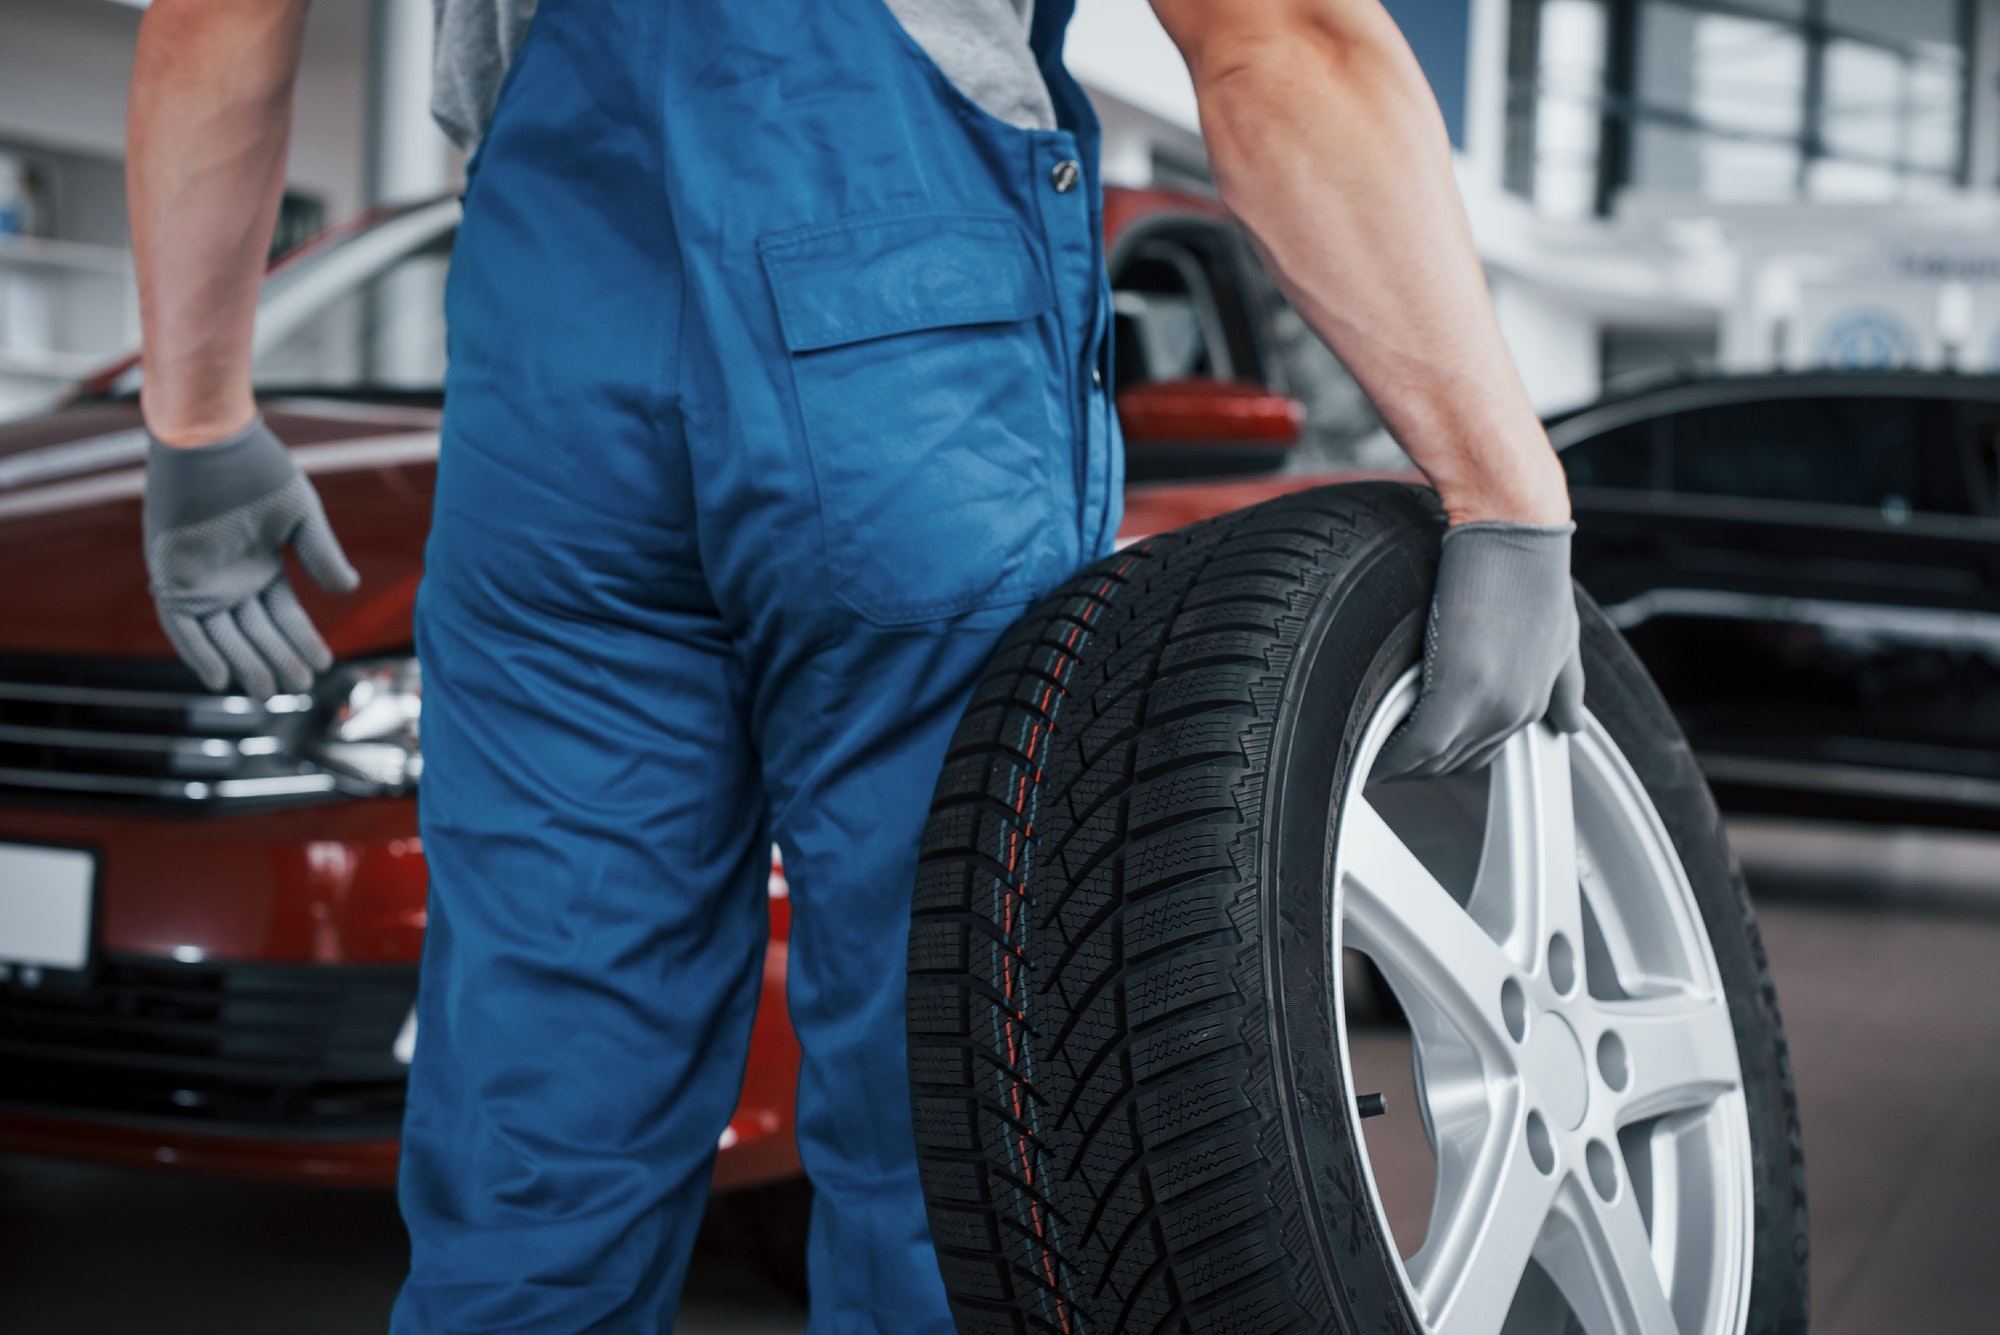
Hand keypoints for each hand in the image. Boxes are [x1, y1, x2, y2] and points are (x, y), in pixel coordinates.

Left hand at [143, 416, 359, 696]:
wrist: (209, 439)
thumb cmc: (254, 467)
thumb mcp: (299, 514)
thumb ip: (320, 553)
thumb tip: (347, 589)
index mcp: (260, 564)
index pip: (283, 614)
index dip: (303, 641)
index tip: (325, 666)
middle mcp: (229, 578)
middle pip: (255, 632)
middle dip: (278, 660)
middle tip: (300, 687)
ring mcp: (199, 580)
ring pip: (223, 636)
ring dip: (244, 664)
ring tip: (270, 691)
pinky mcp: (171, 577)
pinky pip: (181, 626)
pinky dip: (197, 653)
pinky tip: (220, 679)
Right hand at [1372, 521, 1584, 780]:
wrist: (1514, 532)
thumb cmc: (1527, 567)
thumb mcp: (1562, 637)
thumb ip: (1567, 687)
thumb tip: (1575, 724)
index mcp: (1534, 700)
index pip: (1483, 751)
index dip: (1446, 754)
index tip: (1416, 752)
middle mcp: (1515, 712)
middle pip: (1456, 762)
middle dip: (1419, 764)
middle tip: (1386, 755)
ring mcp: (1488, 708)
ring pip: (1434, 761)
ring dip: (1401, 764)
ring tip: (1372, 756)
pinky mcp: (1456, 696)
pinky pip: (1415, 748)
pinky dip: (1389, 758)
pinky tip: (1368, 759)